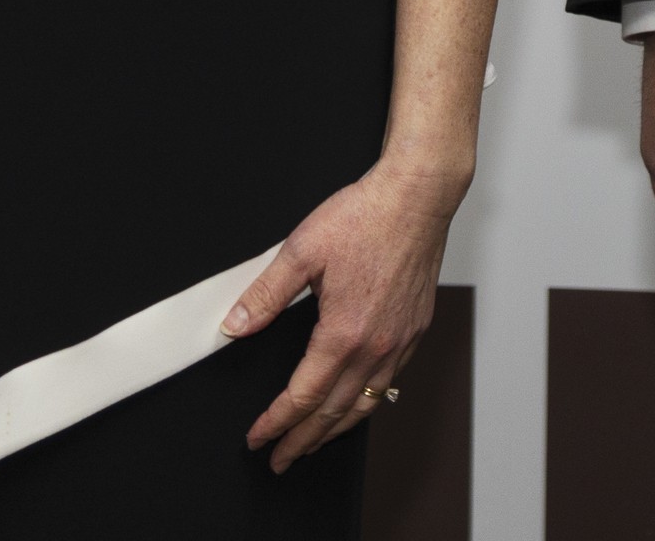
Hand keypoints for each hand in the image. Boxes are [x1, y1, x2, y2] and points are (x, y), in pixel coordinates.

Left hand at [224, 158, 464, 469]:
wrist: (418, 195)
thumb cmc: (367, 215)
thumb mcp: (301, 250)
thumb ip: (266, 295)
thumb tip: (235, 326)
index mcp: (344, 332)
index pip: (303, 396)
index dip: (276, 422)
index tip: (258, 437)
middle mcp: (376, 345)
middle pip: (334, 413)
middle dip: (302, 441)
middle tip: (280, 459)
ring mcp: (401, 341)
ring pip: (365, 404)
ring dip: (335, 430)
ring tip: (313, 443)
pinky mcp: (415, 329)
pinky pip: (389, 382)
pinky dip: (366, 403)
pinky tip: (356, 402)